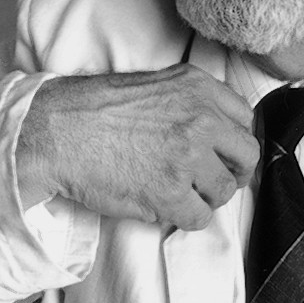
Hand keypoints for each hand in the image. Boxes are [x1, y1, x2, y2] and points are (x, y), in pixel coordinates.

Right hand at [16, 65, 259, 230]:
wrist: (56, 131)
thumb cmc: (95, 109)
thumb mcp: (156, 85)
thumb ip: (192, 103)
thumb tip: (219, 133)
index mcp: (198, 88)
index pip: (245, 118)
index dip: (233, 141)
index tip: (221, 153)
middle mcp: (201, 119)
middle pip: (247, 155)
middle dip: (232, 171)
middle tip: (211, 180)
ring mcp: (188, 156)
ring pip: (225, 190)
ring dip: (205, 196)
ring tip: (178, 191)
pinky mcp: (170, 192)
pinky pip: (200, 217)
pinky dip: (185, 217)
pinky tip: (164, 206)